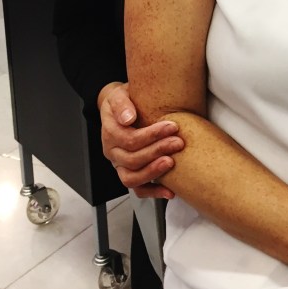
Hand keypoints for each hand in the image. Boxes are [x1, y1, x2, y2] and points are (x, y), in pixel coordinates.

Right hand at [97, 81, 184, 198]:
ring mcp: (120, 166)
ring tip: (171, 162)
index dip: (152, 135)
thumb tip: (128, 117)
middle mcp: (113, 153)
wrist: (121, 109)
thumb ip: (122, 104)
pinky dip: (153, 193)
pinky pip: (138, 190)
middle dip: (157, 151)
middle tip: (177, 143)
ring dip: (153, 172)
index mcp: (110, 134)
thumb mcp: (119, 96)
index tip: (172, 126)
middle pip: (132, 160)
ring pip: (131, 178)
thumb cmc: (124, 102)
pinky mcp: (130, 174)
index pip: (129, 140)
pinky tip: (169, 191)